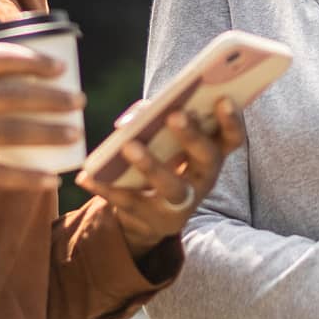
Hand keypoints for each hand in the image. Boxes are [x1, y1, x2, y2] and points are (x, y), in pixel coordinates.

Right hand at [0, 43, 85, 216]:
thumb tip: (7, 68)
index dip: (33, 60)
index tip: (60, 66)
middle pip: (11, 95)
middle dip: (52, 98)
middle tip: (78, 100)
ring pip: (9, 132)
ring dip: (48, 133)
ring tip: (73, 132)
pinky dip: (26, 178)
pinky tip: (50, 179)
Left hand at [75, 97, 244, 258]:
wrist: (148, 214)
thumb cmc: (161, 158)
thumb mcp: (166, 139)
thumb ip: (155, 118)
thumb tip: (138, 114)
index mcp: (212, 154)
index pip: (232, 138)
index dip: (232, 120)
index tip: (223, 98)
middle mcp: (203, 179)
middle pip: (206, 158)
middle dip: (192, 136)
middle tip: (175, 114)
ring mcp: (181, 203)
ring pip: (171, 185)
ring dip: (151, 164)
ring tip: (128, 145)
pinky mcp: (152, 219)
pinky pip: (128, 201)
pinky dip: (105, 187)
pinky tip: (86, 176)